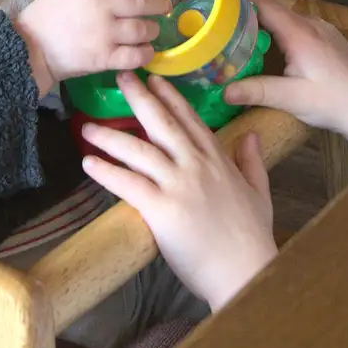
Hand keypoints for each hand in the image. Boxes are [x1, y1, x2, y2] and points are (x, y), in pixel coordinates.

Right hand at [15, 0, 169, 94]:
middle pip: (140, 1)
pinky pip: (135, 55)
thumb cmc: (47, 14)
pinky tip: (147, 51)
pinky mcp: (104, 58)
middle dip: (159, 4)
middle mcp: (100, 4)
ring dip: (153, 30)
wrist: (29, 48)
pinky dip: (146, 53)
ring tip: (153, 31)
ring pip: (142, 29)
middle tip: (165, 7)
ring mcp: (103, 32)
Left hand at [80, 74, 276, 312]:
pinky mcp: (162, 209)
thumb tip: (250, 136)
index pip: (190, 120)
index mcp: (218, 160)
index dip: (171, 97)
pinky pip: (128, 184)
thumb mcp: (259, 192)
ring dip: (110, 136)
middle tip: (120, 77)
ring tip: (88, 126)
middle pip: (162, 123)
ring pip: (139, 150)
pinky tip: (88, 163)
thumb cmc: (252, 238)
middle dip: (139, 97)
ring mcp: (178, 185)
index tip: (154, 79)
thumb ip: (252, 162)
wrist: (246, 270)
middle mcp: (196, 165)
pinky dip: (106, 172)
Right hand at [223, 0, 347, 165]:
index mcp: (299, 33)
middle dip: (249, 19)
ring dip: (267, 27)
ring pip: (287, 20)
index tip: (218, 12)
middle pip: (274, 10)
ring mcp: (324, 30)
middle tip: (224, 33)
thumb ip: (256, 91)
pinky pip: (301, 28)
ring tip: (244, 44)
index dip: (239, 4)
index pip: (264, 3)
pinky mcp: (331, 40)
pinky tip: (275, 54)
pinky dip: (283, 34)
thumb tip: (223, 91)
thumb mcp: (290, 99)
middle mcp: (312, 24)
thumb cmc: (332, 102)